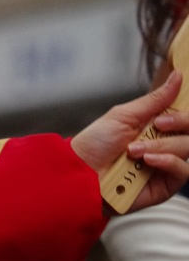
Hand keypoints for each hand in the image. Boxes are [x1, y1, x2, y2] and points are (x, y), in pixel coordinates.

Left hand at [71, 70, 188, 212]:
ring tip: (134, 150)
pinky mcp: (168, 183)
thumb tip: (178, 77)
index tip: (166, 111)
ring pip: (188, 148)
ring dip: (160, 146)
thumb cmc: (97, 143)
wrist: (83, 172)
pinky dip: (167, 161)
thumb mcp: (124, 115)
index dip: (183, 113)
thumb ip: (155, 100)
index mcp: (156, 124)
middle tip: (157, 125)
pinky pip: (183, 170)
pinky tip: (148, 161)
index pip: (184, 116)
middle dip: (178, 122)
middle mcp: (165, 142)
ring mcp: (168, 163)